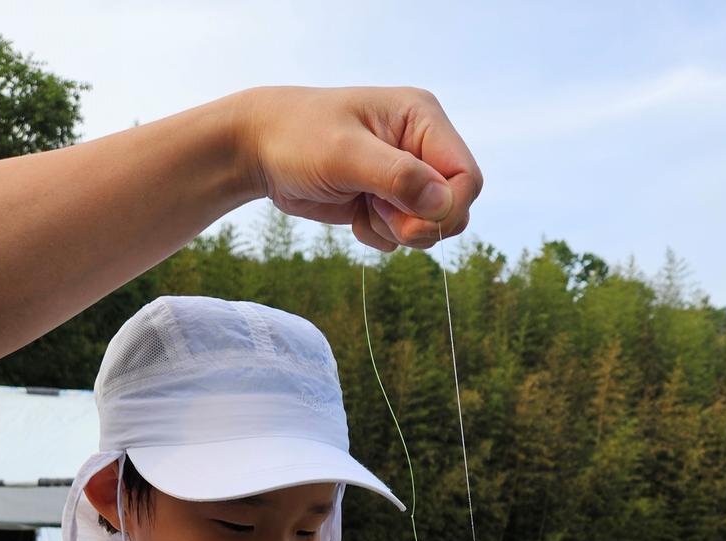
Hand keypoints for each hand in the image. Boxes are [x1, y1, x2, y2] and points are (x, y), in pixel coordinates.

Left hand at [240, 87, 481, 251]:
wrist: (259, 149)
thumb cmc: (298, 138)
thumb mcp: (345, 155)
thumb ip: (397, 178)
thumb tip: (444, 204)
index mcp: (422, 119)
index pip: (466, 177)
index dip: (447, 209)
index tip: (410, 220)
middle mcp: (420, 146)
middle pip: (454, 207)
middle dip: (419, 224)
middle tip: (378, 215)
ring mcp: (405, 175)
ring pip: (429, 226)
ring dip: (395, 231)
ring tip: (361, 206)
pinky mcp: (387, 200)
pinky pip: (403, 236)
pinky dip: (378, 235)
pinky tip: (353, 212)